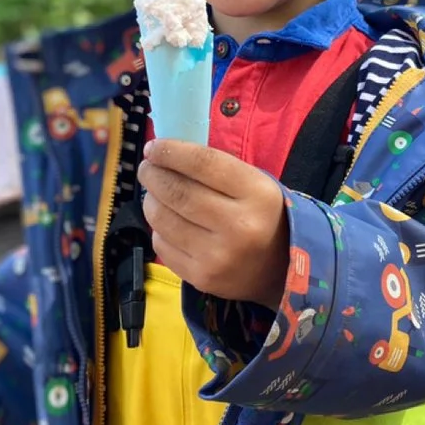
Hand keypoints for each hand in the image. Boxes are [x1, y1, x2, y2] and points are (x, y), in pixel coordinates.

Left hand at [139, 140, 291, 307]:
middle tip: (146, 168)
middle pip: (178, 193)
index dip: (172, 152)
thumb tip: (168, 154)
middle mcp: (237, 226)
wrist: (277, 268)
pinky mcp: (198, 276)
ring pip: (163, 220)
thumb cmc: (261, 216)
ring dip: (150, 201)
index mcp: (257, 194)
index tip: (153, 147)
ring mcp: (216, 255)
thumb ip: (217, 169)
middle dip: (154, 176)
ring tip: (153, 193)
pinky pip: (162, 245)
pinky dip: (158, 228)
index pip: (204, 164)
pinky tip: (165, 221)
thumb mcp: (255, 185)